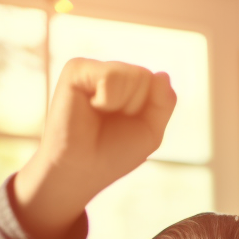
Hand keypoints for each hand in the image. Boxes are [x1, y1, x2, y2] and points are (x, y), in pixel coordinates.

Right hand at [14, 58, 176, 238]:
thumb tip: (162, 74)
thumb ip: (163, 102)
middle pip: (146, 76)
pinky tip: (91, 107)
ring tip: (100, 116)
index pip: (157, 82)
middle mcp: (111, 74)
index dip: (149, 110)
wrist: (81, 169)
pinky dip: (107, 99)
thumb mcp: (150, 132)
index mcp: (129, 86)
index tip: (128, 126)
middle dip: (136, 107)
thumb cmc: (112, 154)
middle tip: (111, 123)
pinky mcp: (76, 69)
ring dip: (123, 104)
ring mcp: (93, 69)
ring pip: (131, 74)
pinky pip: (110, 75)